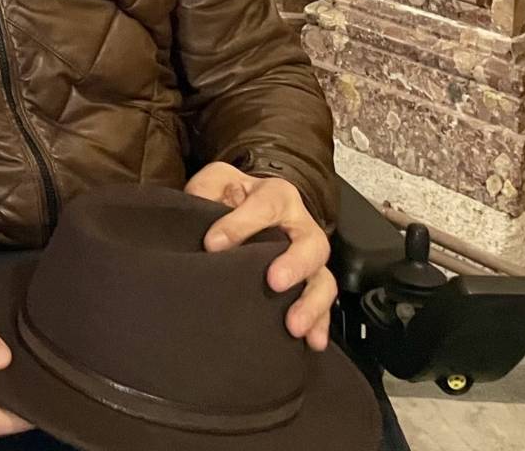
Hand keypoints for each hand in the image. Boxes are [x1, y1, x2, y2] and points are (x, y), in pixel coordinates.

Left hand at [186, 161, 335, 350]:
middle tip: (274, 282)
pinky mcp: (310, 281)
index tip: (213, 244)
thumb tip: (201, 220)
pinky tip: (312, 341)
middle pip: (310, 243)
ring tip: (293, 325)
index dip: (240, 225)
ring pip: (322, 278)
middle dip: (294, 264)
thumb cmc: (231, 195)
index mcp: (276, 195)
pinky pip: (324, 303)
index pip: (265, 206)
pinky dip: (320, 323)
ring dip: (311, 303)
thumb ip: (206, 192)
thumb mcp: (215, 182)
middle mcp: (300, 225)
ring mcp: (309, 256)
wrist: (248, 204)